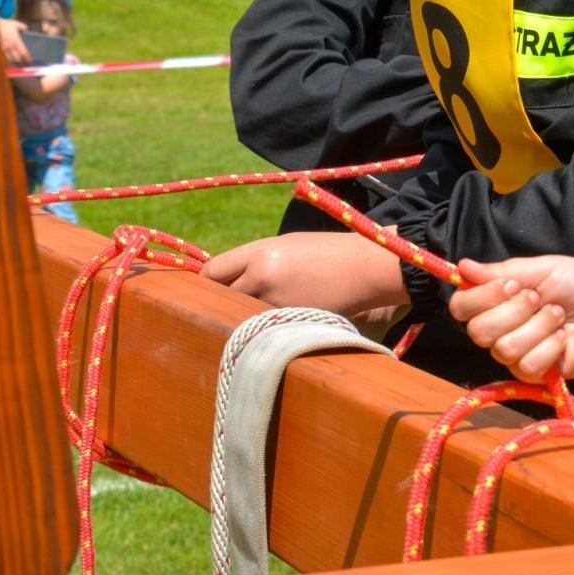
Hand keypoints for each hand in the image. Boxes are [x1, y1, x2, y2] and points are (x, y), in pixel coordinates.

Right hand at [0, 17, 30, 63]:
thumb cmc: (5, 25)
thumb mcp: (15, 24)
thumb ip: (22, 26)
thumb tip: (26, 28)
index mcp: (16, 41)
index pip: (23, 53)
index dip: (27, 58)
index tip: (30, 61)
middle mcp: (10, 46)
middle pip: (17, 58)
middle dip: (20, 62)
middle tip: (24, 63)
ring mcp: (4, 48)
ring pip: (10, 59)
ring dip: (13, 61)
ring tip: (16, 63)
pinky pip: (3, 56)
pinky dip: (6, 58)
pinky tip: (8, 59)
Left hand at [203, 232, 406, 314]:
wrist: (367, 268)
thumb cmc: (328, 252)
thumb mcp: (287, 245)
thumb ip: (255, 261)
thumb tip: (228, 280)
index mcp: (260, 254)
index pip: (213, 272)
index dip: (207, 282)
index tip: (207, 288)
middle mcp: (262, 279)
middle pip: (221, 298)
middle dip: (221, 302)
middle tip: (221, 306)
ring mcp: (276, 306)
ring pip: (241, 317)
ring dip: (243, 318)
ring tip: (254, 314)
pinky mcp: (291, 326)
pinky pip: (265, 329)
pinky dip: (266, 328)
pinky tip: (277, 323)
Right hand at [449, 256, 573, 403]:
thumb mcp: (544, 269)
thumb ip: (502, 270)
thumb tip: (462, 266)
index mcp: (498, 299)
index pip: (461, 306)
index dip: (479, 297)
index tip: (510, 285)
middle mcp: (501, 328)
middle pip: (477, 330)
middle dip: (513, 310)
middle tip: (540, 299)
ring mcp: (516, 353)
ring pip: (503, 348)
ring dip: (538, 326)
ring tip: (560, 316)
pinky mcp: (535, 374)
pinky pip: (527, 364)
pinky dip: (550, 346)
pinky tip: (565, 338)